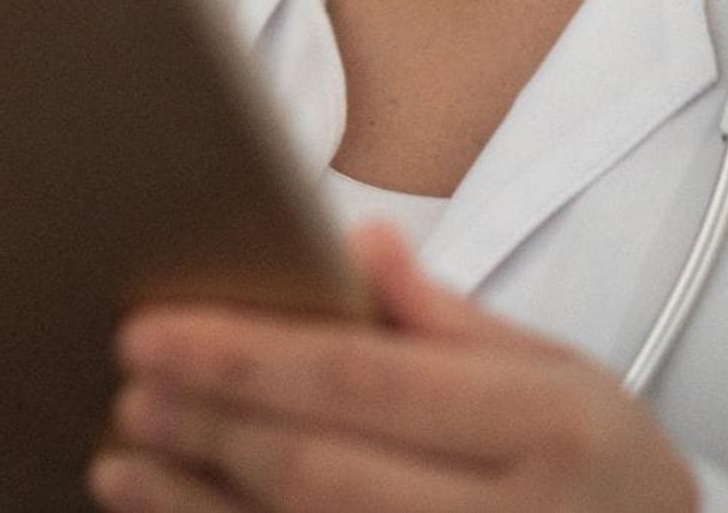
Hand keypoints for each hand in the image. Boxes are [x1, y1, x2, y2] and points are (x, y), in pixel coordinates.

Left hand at [91, 222, 698, 512]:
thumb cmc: (604, 473)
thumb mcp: (562, 376)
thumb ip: (449, 318)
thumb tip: (353, 241)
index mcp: (544, 425)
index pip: (366, 381)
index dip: (247, 358)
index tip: (154, 330)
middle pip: (322, 473)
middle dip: (211, 427)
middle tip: (130, 387)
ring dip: (196, 505)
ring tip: (123, 459)